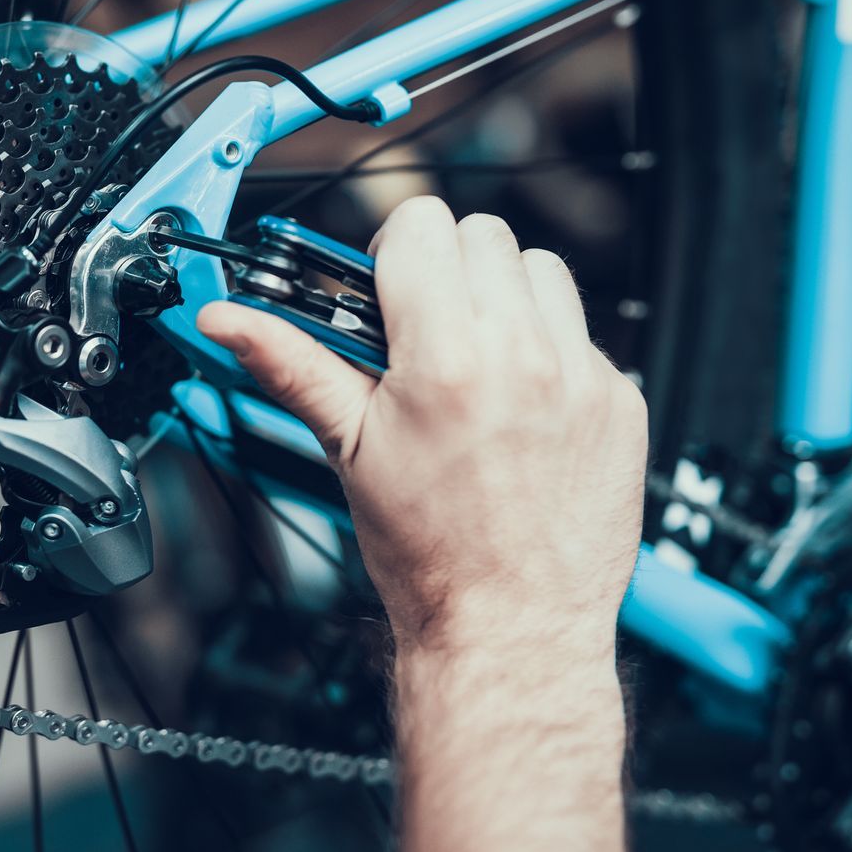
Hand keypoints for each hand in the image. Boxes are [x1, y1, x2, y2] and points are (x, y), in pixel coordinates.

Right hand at [197, 198, 647, 662]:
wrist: (512, 627)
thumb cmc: (429, 553)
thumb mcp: (348, 449)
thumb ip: (291, 365)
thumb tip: (228, 320)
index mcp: (445, 358)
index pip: (423, 225)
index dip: (394, 251)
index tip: (385, 290)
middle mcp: (522, 355)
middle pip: (484, 235)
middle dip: (447, 271)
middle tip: (425, 331)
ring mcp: (583, 376)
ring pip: (543, 271)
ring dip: (507, 298)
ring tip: (478, 362)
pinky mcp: (622, 401)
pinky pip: (584, 334)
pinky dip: (551, 352)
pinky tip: (522, 406)